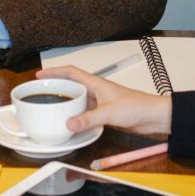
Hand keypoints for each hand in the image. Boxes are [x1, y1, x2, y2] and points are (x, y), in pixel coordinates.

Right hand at [37, 65, 172, 135]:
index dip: (55, 71)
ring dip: (65, 103)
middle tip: (40, 93)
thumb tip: (68, 123)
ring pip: (77, 100)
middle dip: (56, 87)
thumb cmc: (137, 106)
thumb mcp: (109, 113)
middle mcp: (97, 91)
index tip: (40, 74)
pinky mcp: (104, 113)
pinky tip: (69, 124)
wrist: (154, 116)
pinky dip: (75, 117)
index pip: (72, 72)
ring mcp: (100, 102)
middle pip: (72, 85)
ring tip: (50, 109)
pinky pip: (85, 113)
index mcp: (97, 84)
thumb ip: (88, 119)